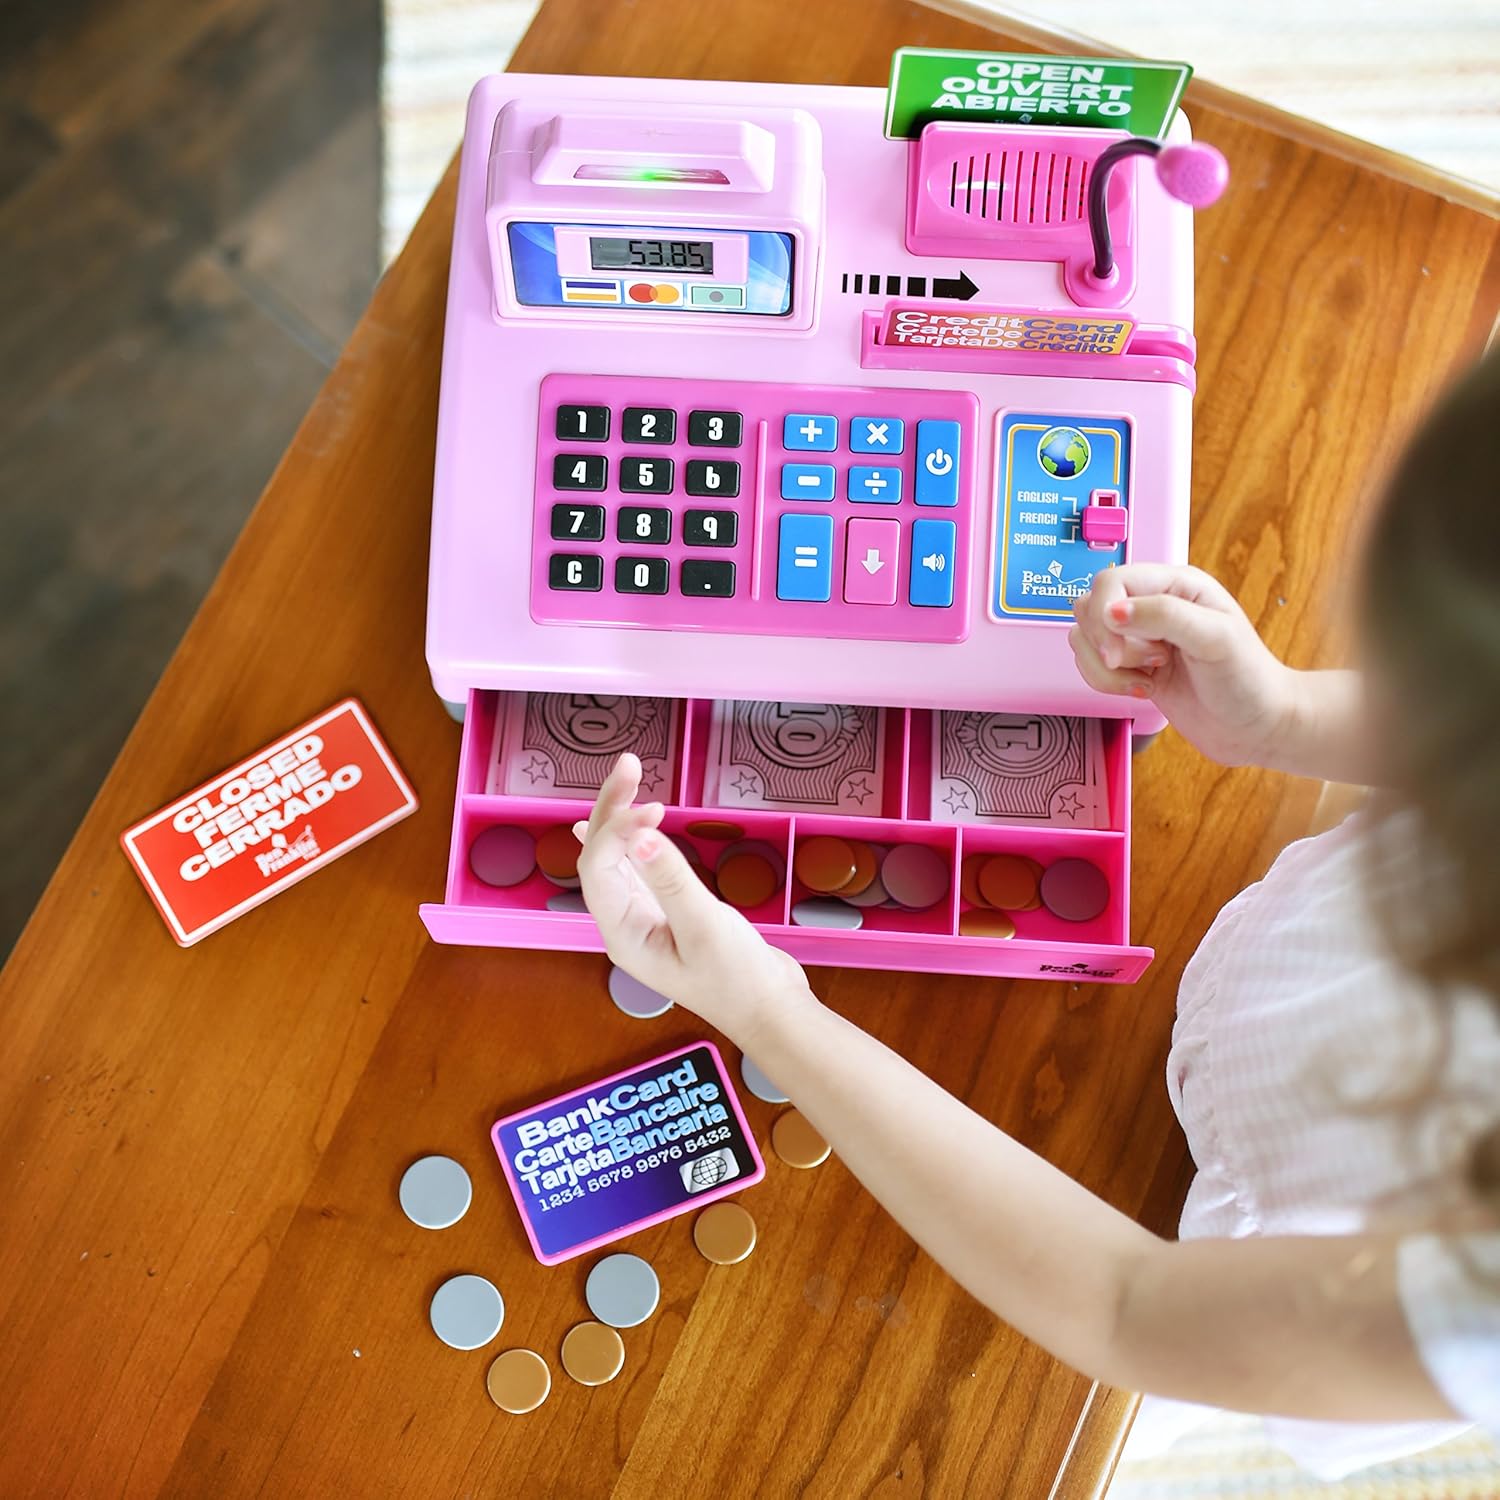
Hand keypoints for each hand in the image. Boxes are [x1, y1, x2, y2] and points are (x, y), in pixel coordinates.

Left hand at [574, 754, 816, 1042]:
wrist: (771, 1012)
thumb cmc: (739, 981)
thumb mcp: (706, 927)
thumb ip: (672, 880)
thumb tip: (639, 836)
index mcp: (623, 935)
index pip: (600, 869)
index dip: (619, 830)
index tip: (654, 806)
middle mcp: (624, 925)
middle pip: (601, 858)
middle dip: (612, 809)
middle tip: (630, 764)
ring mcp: (644, 919)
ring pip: (617, 860)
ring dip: (620, 819)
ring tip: (627, 779)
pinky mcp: (666, 913)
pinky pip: (636, 870)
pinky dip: (632, 841)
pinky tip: (622, 825)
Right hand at [1070, 564, 1298, 766]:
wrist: (1256, 727)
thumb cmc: (1249, 680)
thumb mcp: (1215, 639)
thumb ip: (1164, 616)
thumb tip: (1113, 611)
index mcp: (1176, 585)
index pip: (1112, 581)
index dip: (1105, 613)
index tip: (1118, 647)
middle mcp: (1153, 606)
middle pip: (1090, 608)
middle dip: (1106, 643)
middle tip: (1146, 662)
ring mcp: (1139, 639)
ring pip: (1084, 640)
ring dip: (1108, 667)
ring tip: (1148, 676)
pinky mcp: (1131, 668)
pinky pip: (1092, 667)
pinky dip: (1108, 684)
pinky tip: (1144, 688)